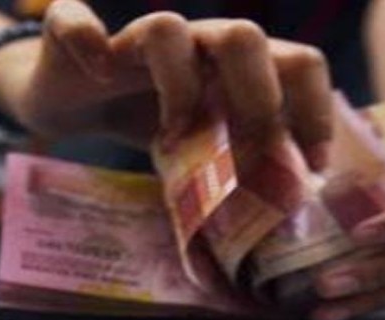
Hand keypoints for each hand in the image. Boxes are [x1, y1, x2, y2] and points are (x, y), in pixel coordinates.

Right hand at [0, 0, 333, 170]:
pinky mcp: (74, 35)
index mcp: (237, 67)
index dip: (314, 109)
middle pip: (243, 36)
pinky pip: (72, 20)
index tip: (310, 165)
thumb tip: (302, 233)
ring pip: (166, 28)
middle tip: (244, 152)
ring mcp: (136, 37)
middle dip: (254, 96)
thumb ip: (247, 168)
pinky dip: (84, 40)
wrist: (70, 97)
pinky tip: (96, 72)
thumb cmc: (152, 124)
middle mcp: (195, 42)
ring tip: (170, 137)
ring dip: (175, 85)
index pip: (298, 63)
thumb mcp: (207, 151)